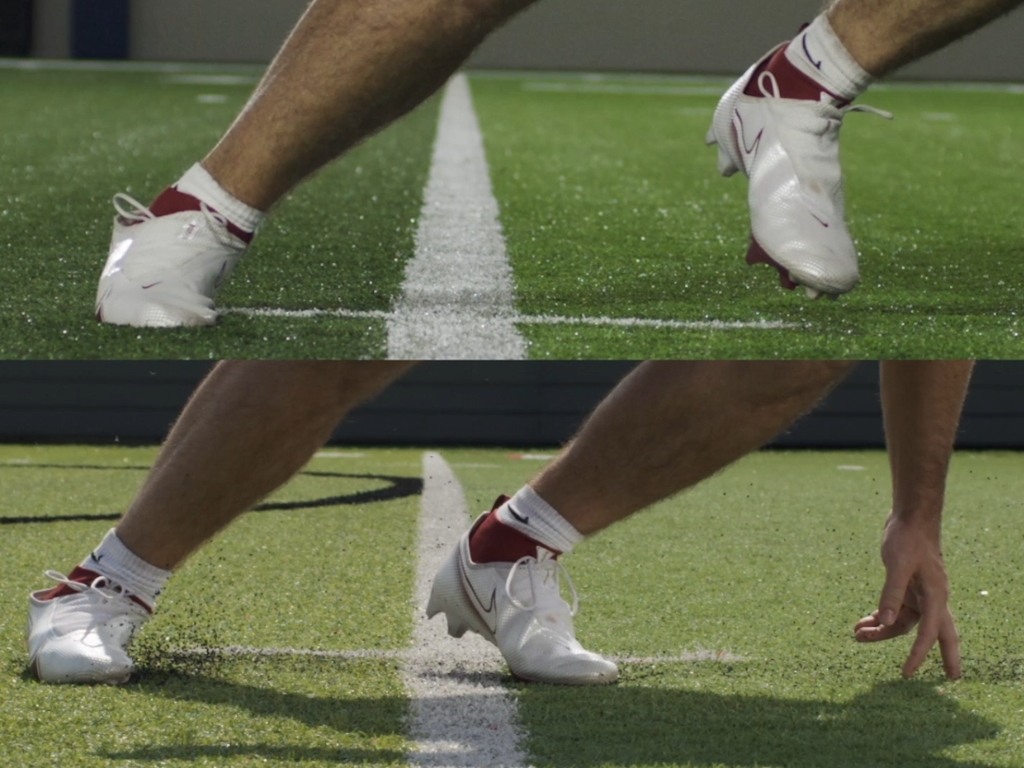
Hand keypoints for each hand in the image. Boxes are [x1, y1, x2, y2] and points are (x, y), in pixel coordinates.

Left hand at [854, 513, 959, 678]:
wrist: (910, 518)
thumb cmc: (908, 539)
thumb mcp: (897, 564)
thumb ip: (891, 593)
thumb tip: (884, 622)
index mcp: (936, 595)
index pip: (929, 633)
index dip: (917, 654)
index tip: (905, 673)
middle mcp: (932, 598)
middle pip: (935, 634)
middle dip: (934, 656)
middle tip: (940, 677)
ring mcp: (920, 594)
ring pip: (903, 622)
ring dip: (881, 631)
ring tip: (856, 634)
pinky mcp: (908, 588)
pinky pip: (895, 611)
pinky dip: (879, 617)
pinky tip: (862, 622)